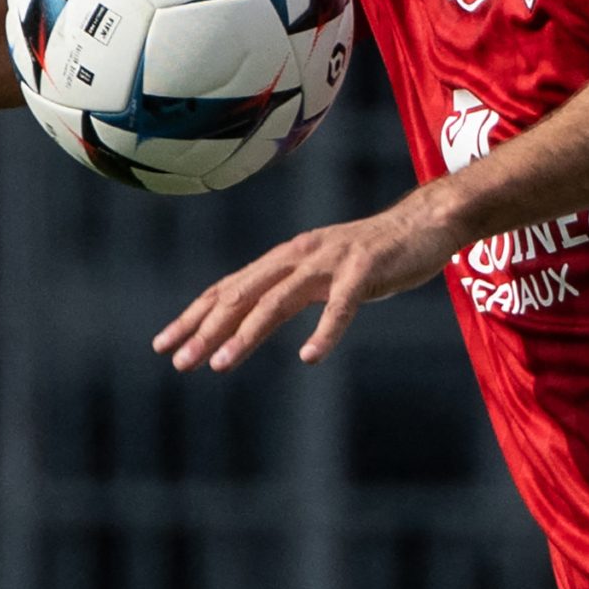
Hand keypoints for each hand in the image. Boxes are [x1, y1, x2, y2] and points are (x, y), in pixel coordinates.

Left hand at [153, 193, 458, 370]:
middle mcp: (300, 256)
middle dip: (206, 329)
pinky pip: (341, 305)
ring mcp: (331, 262)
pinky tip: (311, 357)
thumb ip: (290, 290)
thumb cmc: (373, 255)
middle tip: (179, 362)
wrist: (425, 224)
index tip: (163, 344)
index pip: (228, 288)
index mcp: (285, 259)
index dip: (194, 316)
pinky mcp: (365, 270)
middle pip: (242, 294)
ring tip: (222, 364)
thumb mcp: (321, 272)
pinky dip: (325, 331)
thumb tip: (250, 318)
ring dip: (247, 333)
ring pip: (278, 300)